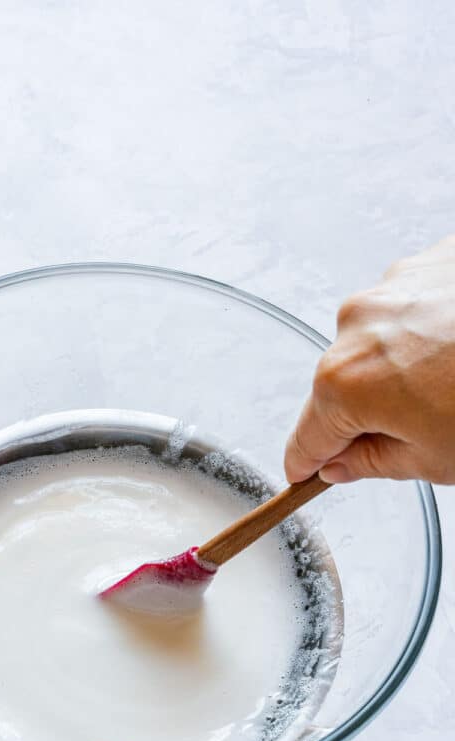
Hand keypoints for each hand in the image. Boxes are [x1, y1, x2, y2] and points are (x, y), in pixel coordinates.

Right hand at [285, 234, 454, 484]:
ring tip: (453, 384)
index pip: (306, 439)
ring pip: (378, 343)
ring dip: (403, 367)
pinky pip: (414, 309)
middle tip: (420, 432)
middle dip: (369, 412)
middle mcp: (356, 325)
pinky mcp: (430, 262)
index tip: (305, 473)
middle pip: (340, 386)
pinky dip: (432, 331)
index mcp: (345, 382)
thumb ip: (374, 464)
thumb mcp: (437, 459)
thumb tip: (344, 465)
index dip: (307, 463)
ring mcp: (393, 286)